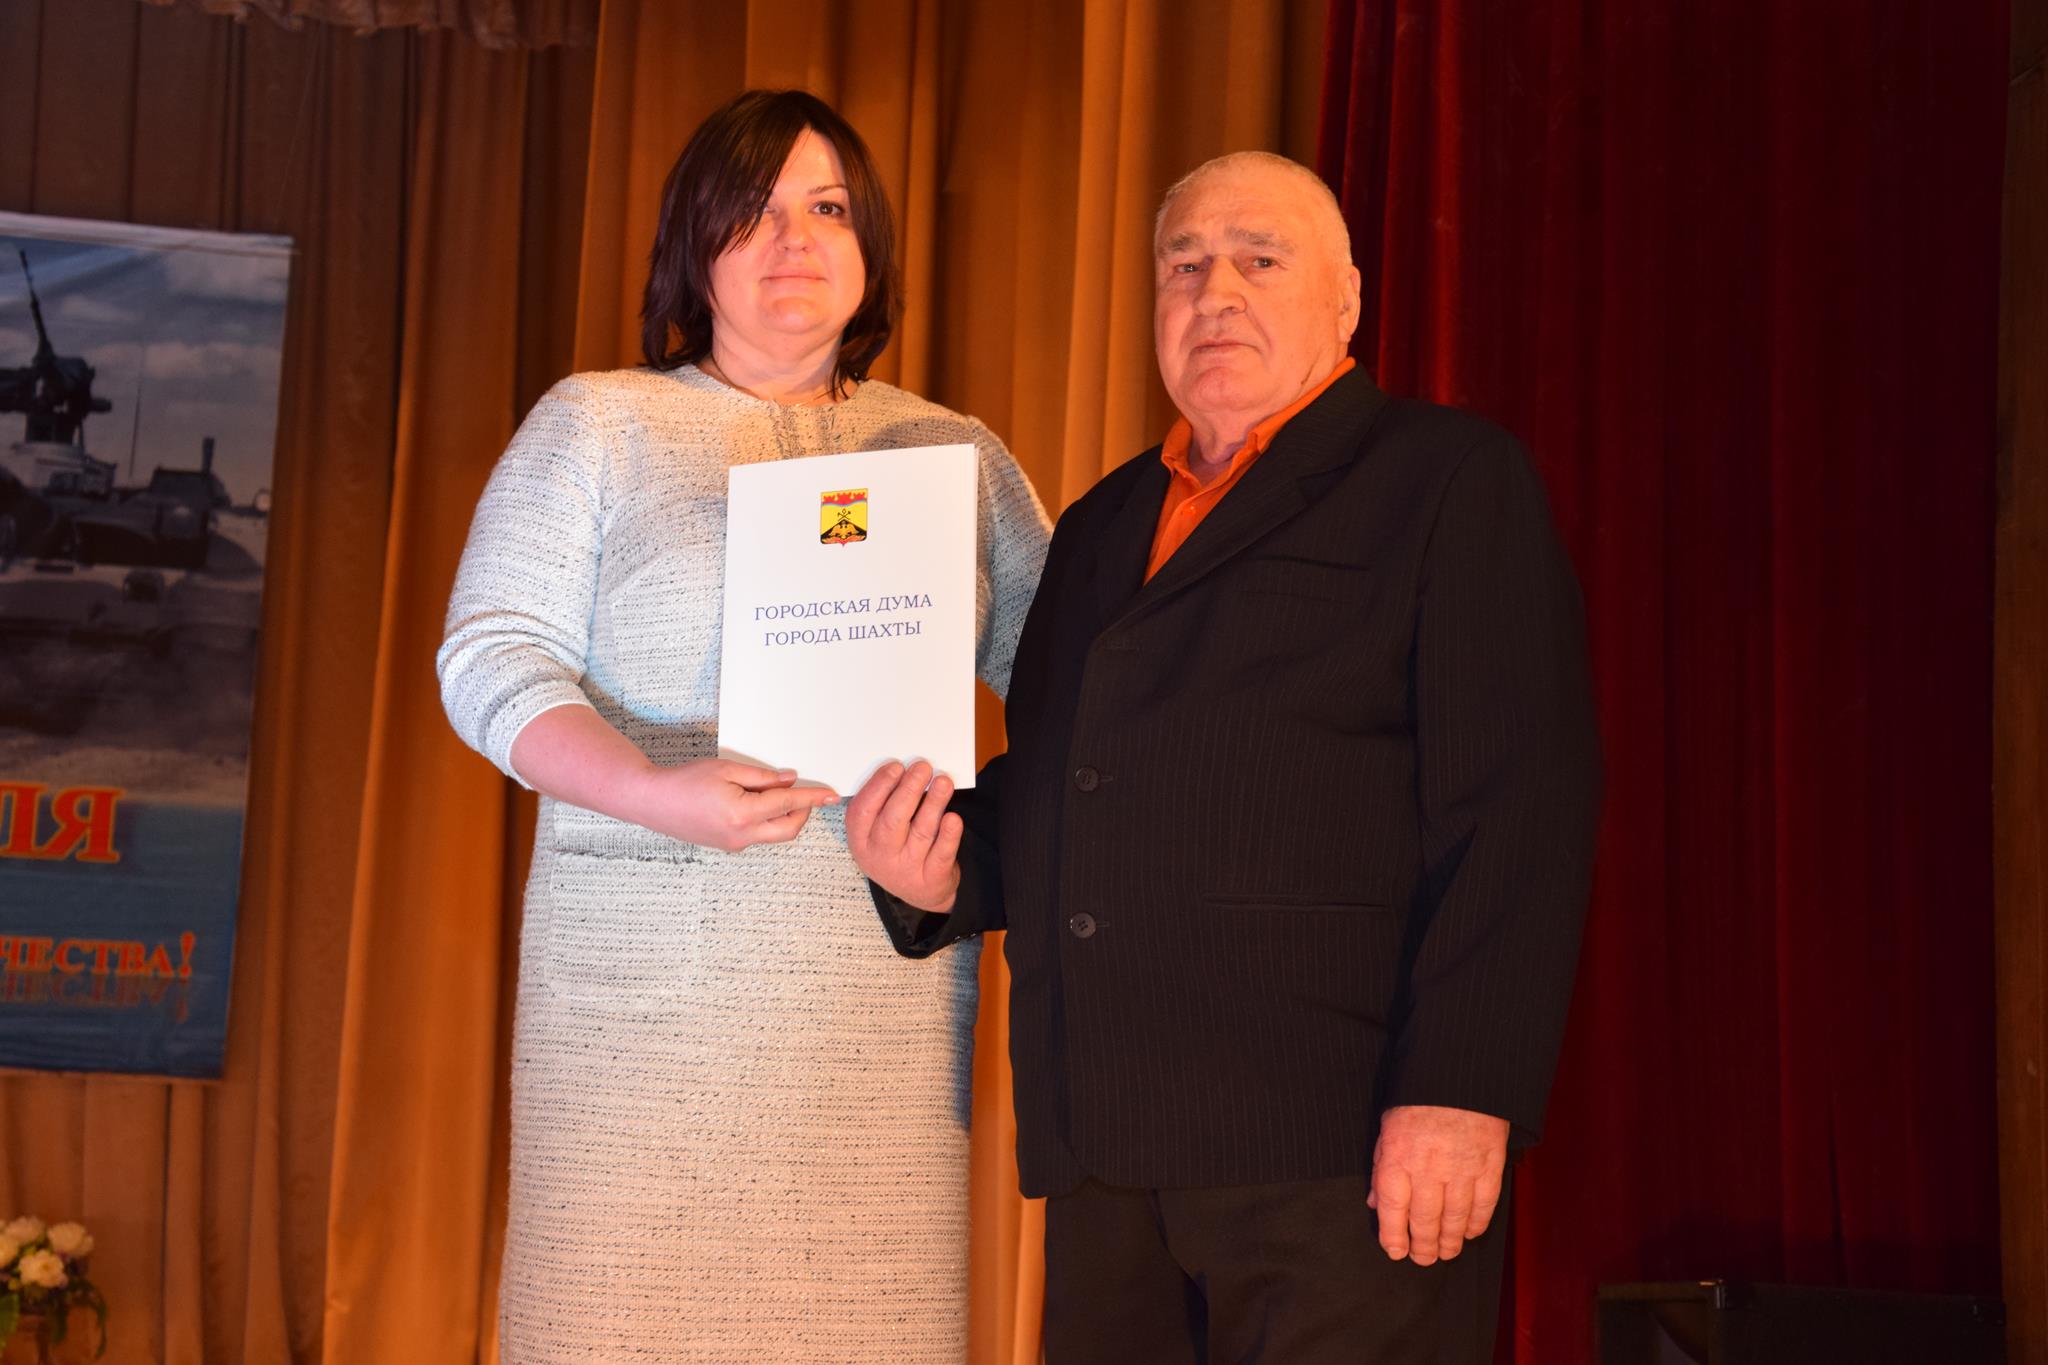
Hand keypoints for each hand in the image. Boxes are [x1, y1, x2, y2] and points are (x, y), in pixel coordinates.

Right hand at [623, 758, 837, 851]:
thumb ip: (762, 777)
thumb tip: (789, 780)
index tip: (830, 796)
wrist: (652, 801)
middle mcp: (741, 836)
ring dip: (784, 816)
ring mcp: (734, 844)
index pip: (788, 805)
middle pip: (788, 829)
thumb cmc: (684, 782)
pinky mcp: (727, 846)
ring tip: (774, 793)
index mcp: (742, 814)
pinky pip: (758, 835)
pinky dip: (766, 820)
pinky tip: (757, 803)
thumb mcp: (727, 769)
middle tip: (805, 793)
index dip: (812, 798)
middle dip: (802, 812)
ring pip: (774, 834)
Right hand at [843, 760, 961, 911]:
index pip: (863, 811)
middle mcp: (880, 856)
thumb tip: (904, 770)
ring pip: (921, 832)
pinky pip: (941, 853)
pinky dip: (948, 835)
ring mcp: (906, 869)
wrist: (920, 892)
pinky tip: (953, 818)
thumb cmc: (898, 850)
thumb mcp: (877, 833)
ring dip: (933, 803)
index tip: (896, 767)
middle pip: (892, 820)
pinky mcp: (932, 878)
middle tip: (922, 768)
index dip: (879, 786)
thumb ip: (884, 804)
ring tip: (943, 782)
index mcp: (861, 840)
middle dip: (908, 790)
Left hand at [1368, 1105, 1508, 1264]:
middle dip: (1423, 1246)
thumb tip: (1375, 1201)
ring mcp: (1462, 1170)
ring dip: (1450, 1241)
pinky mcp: (1490, 1166)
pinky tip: (1471, 1232)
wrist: (1461, 1075)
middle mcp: (1429, 1170)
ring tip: (1446, 1252)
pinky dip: (1477, 1223)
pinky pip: (1484, 1204)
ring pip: (1455, 1219)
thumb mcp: (1388, 1126)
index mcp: (1398, 1158)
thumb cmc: (1419, 1098)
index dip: (1393, 1236)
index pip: (1391, 1210)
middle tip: (1423, 1258)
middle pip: (1425, 1221)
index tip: (1395, 1251)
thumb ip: (1381, 1166)